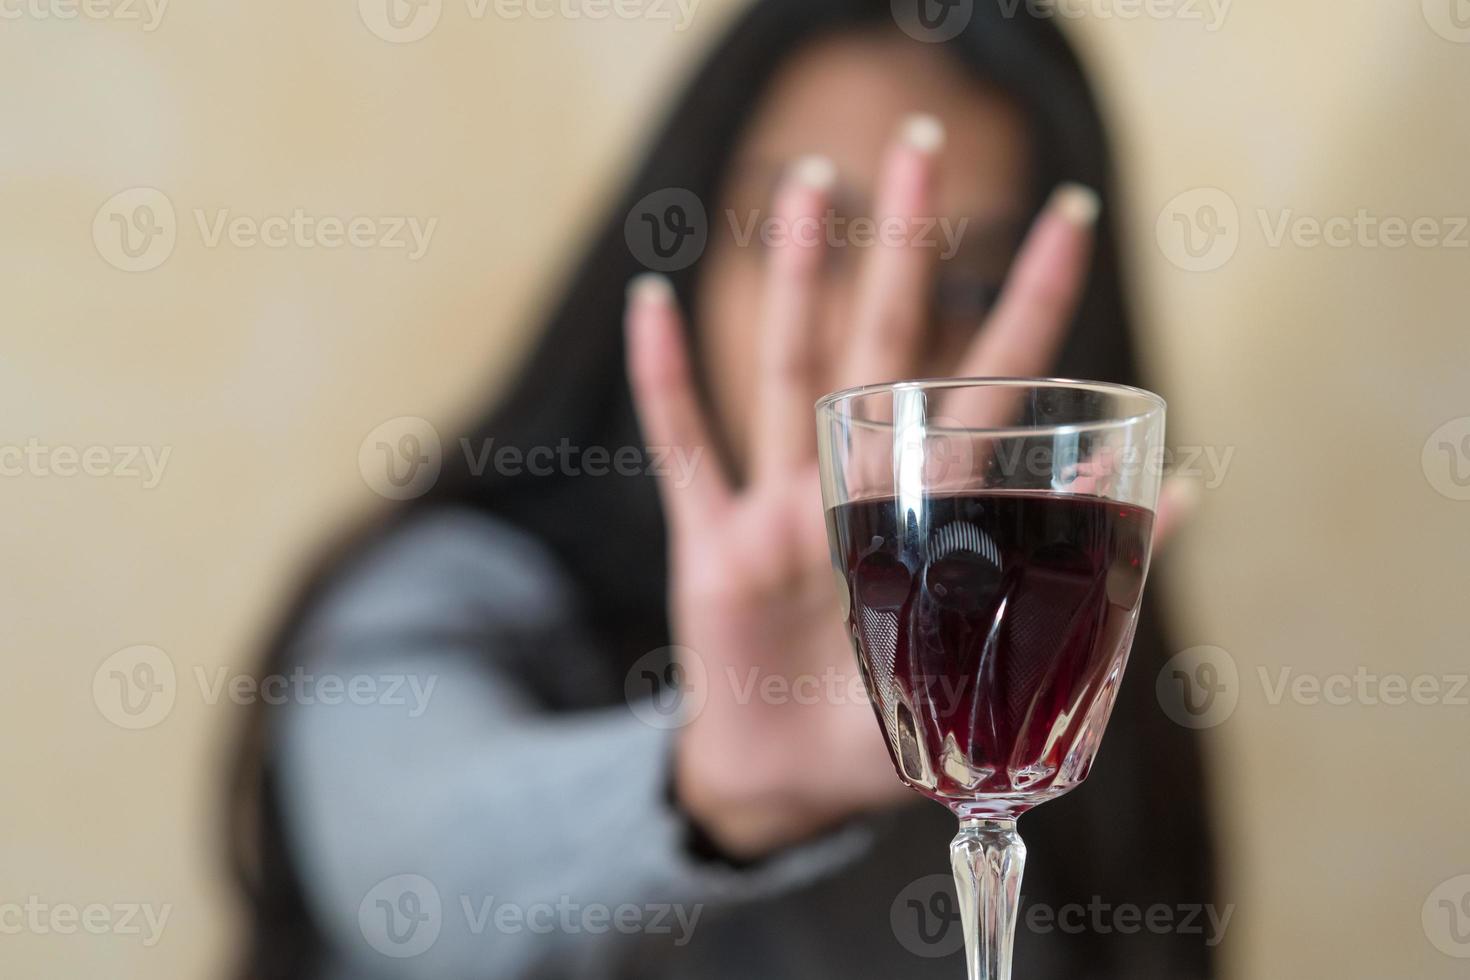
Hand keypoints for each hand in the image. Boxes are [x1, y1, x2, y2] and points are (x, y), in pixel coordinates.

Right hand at [625, 115, 1099, 858]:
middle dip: (902, 248)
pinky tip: (652, 306)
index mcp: (931, 511)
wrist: (795, 786)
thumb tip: (1184, 488)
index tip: (1065, 216)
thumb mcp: (1007, 659)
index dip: (1028, 303)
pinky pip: (686, 450)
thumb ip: (1087, 573)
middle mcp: (857, 486)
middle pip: (882, 343)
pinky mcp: (713, 546)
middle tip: (918, 147)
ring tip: (805, 189)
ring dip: (794, 282)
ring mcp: (780, 507)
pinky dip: (667, 383)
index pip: (990, 385)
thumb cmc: (898, 726)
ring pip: (786, 372)